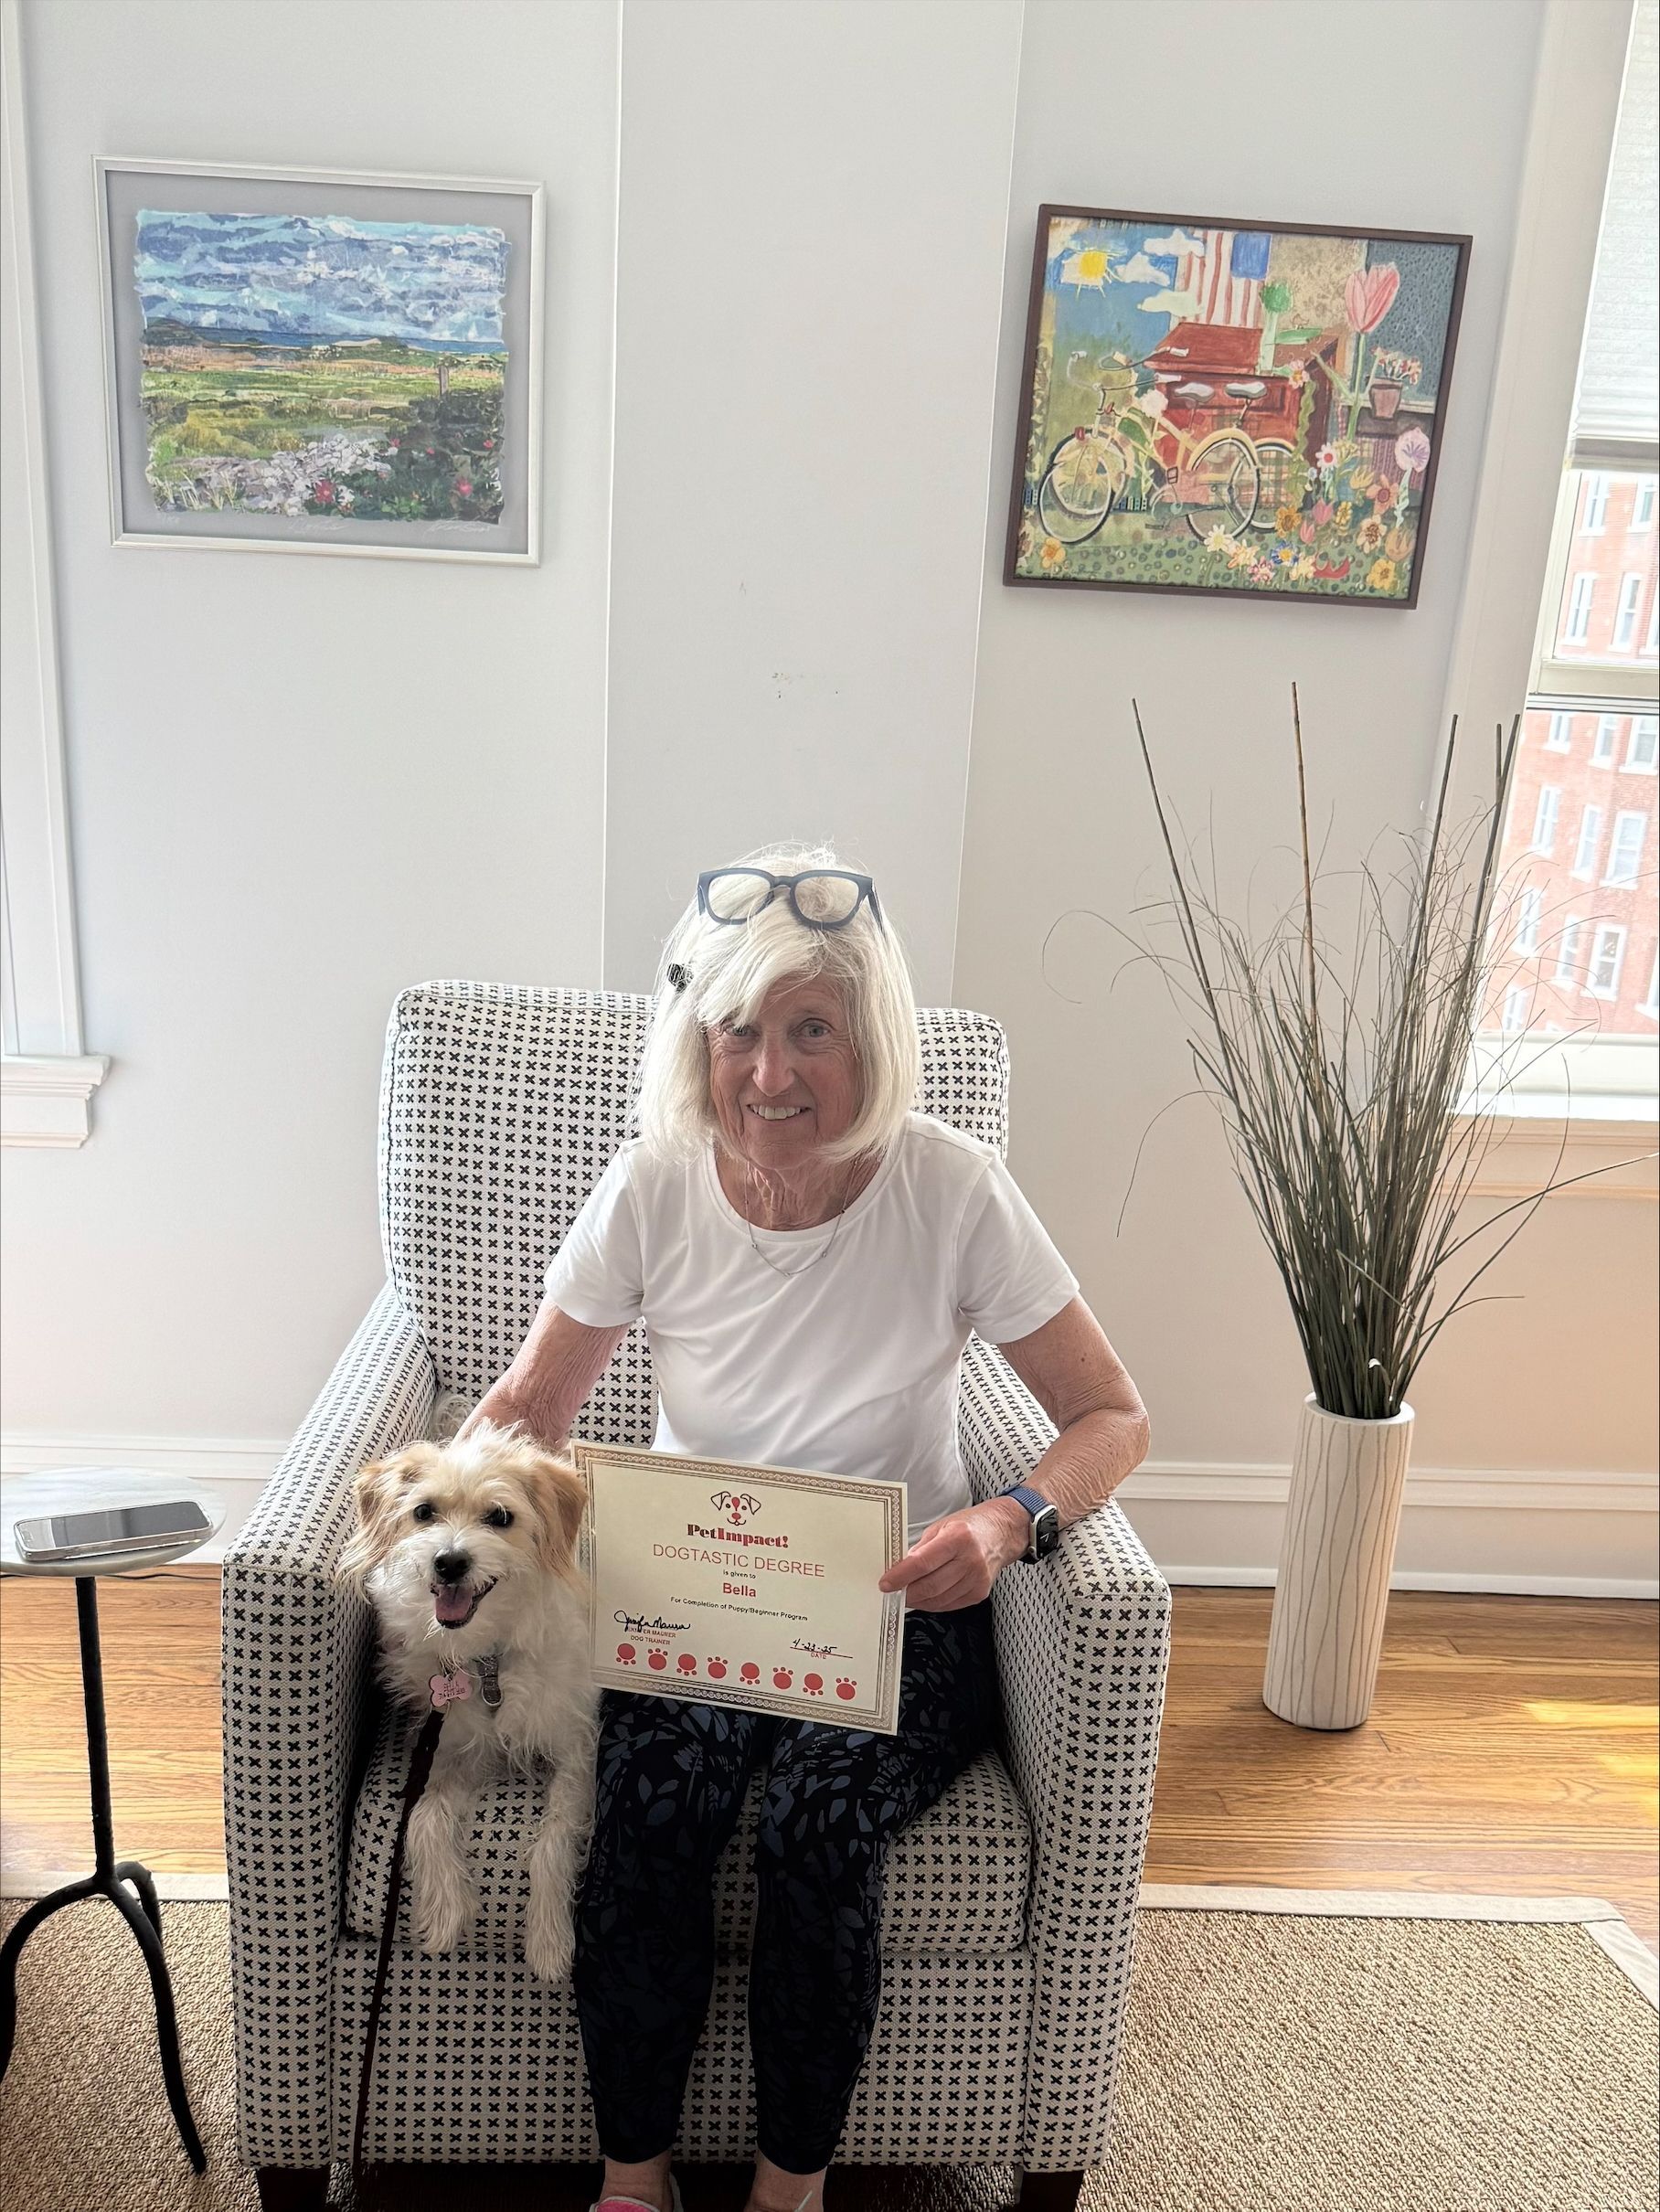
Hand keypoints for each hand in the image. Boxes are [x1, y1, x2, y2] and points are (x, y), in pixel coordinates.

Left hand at [877, 1498, 1028, 1612]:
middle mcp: (970, 1559)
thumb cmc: (971, 1526)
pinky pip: (950, 1604)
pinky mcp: (980, 1592)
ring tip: (907, 1595)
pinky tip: (926, 1597)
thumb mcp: (941, 1526)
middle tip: (893, 1592)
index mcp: (958, 1537)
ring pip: (939, 1599)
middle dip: (907, 1592)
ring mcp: (977, 1579)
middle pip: (930, 1585)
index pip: (922, 1563)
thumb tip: (900, 1569)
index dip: (901, 1576)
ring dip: (918, 1601)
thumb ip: (921, 1548)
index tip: (886, 1583)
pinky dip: (934, 1603)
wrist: (1001, 1533)